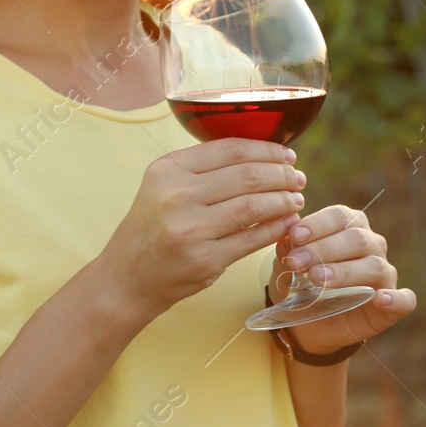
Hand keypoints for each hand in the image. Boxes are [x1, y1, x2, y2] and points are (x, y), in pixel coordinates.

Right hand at [102, 139, 306, 323]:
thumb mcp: (162, 186)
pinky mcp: (206, 259)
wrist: (128, 277)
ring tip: (296, 199)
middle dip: (281, 175)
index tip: (286, 155)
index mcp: (168, 169)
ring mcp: (191, 229)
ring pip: (254, 206)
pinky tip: (287, 222)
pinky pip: (252, 238)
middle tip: (297, 178)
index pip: (230, 149)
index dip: (265, 150)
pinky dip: (276, 228)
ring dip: (283, 201)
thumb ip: (202, 169)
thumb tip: (260, 155)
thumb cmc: (152, 227)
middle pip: (247, 176)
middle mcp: (177, 195)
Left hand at [268, 203, 415, 355]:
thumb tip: (285, 236)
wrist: (307, 325)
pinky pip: (405, 300)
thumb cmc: (299, 285)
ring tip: (317, 279)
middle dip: (324, 249)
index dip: (318, 224)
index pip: (339, 216)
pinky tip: (381, 300)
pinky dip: (396, 299)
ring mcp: (385, 274)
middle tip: (298, 263)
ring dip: (345, 272)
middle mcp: (371, 245)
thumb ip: (287, 252)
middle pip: (356, 239)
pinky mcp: (392, 306)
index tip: (295, 236)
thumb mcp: (286, 268)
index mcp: (349, 226)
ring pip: (374, 266)